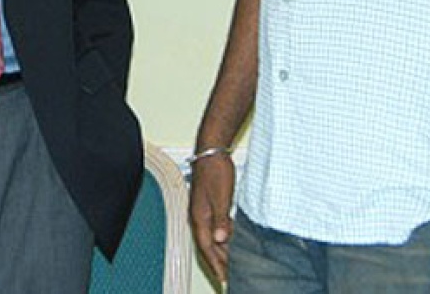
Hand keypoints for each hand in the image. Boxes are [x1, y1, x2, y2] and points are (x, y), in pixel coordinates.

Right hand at [188, 152, 235, 282]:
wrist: (211, 150)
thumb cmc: (215, 169)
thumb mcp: (221, 196)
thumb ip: (220, 219)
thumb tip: (221, 239)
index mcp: (199, 216)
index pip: (207, 247)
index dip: (215, 264)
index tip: (223, 279)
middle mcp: (198, 215)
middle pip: (208, 245)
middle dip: (218, 262)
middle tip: (228, 276)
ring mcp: (203, 210)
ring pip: (211, 236)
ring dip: (220, 250)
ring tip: (230, 263)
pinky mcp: (209, 204)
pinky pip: (215, 227)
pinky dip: (222, 237)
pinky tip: (230, 240)